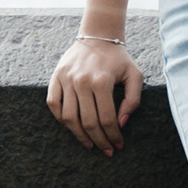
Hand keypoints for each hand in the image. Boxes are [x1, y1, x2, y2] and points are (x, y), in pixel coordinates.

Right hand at [47, 33, 143, 155]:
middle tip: (106, 150)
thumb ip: (133, 100)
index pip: (107, 119)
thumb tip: (121, 123)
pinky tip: (72, 128)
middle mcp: (82, 81)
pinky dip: (60, 120)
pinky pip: (53, 104)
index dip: (113, 136)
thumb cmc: (119, 59)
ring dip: (79, 135)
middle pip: (88, 122)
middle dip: (99, 141)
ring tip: (89, 144)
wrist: (98, 36)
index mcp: (102, 81)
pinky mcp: (55, 77)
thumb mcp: (135, 75)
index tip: (118, 146)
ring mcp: (66, 79)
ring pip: (69, 117)